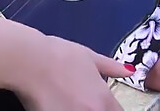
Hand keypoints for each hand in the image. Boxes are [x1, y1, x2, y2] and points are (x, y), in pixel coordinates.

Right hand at [15, 35, 132, 110]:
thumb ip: (110, 67)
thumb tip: (129, 71)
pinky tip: (56, 105)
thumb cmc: (59, 55)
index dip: (110, 109)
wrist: (30, 61)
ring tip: (67, 102)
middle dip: (94, 110)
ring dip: (78, 110)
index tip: (102, 105)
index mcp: (104, 99)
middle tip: (79, 101)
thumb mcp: (89, 56)